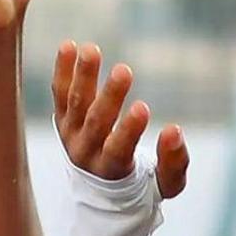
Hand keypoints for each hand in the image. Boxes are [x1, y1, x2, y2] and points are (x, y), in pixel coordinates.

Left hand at [49, 40, 188, 195]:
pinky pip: (60, 92)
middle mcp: (85, 152)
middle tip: (124, 70)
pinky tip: (69, 45)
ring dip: (84, 76)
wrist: (98, 189)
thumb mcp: (165, 185)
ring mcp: (71, 134)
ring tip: (92, 49)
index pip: (118, 150)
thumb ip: (174, 162)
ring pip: (75, 103)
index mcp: (111, 171)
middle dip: (110, 97)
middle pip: (95, 123)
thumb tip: (175, 131)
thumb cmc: (141, 184)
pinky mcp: (63, 118)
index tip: (143, 107)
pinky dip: (63, 70)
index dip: (129, 130)